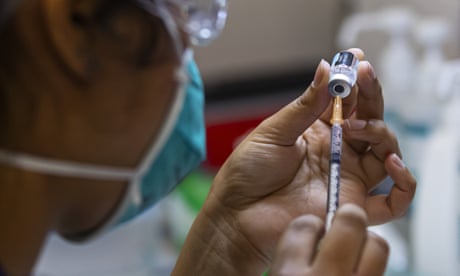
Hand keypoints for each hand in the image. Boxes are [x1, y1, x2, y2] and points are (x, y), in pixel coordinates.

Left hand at [205, 49, 415, 265]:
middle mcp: (338, 152)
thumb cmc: (249, 172)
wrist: (238, 213)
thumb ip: (305, 105)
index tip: (357, 60)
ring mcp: (348, 177)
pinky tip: (391, 163)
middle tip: (364, 77)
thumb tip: (326, 68)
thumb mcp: (274, 131)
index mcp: (319, 130)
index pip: (348, 101)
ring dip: (381, 132)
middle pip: (372, 120)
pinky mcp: (352, 205)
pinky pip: (393, 202)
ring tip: (357, 125)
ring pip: (386, 152)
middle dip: (372, 95)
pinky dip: (404, 184)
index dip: (355, 79)